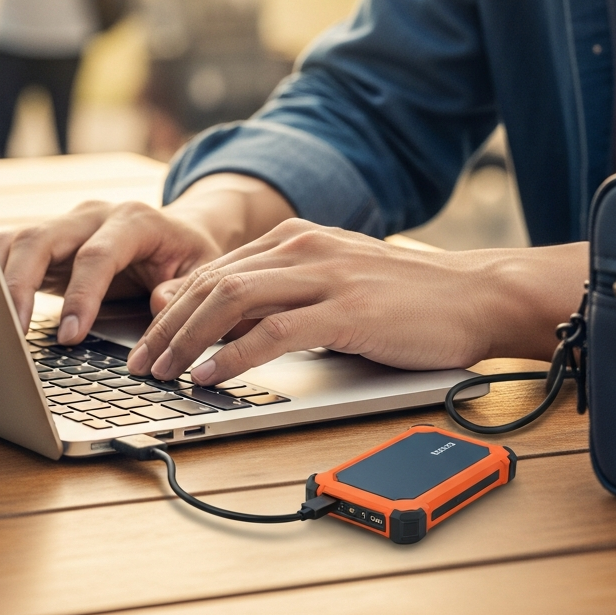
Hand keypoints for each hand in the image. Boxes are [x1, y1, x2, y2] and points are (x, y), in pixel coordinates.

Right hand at [0, 201, 222, 343]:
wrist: (179, 232)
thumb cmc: (189, 256)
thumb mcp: (203, 270)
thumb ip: (184, 288)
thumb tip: (159, 304)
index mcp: (135, 220)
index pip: (98, 254)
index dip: (81, 294)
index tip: (70, 335)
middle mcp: (93, 216)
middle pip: (43, 239)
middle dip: (22, 285)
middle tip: (14, 333)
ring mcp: (65, 225)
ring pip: (17, 241)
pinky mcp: (47, 241)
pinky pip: (7, 249)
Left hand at [126, 219, 588, 383]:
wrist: (475, 294)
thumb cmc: (409, 296)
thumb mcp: (337, 280)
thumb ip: (285, 291)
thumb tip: (228, 323)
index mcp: (299, 238)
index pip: (217, 269)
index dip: (175, 306)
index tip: (150, 339)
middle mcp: (305, 247)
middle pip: (213, 282)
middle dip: (168, 325)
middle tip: (140, 362)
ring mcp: (325, 275)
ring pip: (232, 300)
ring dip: (187, 339)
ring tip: (162, 372)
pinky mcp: (346, 309)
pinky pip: (273, 332)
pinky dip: (231, 355)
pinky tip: (208, 376)